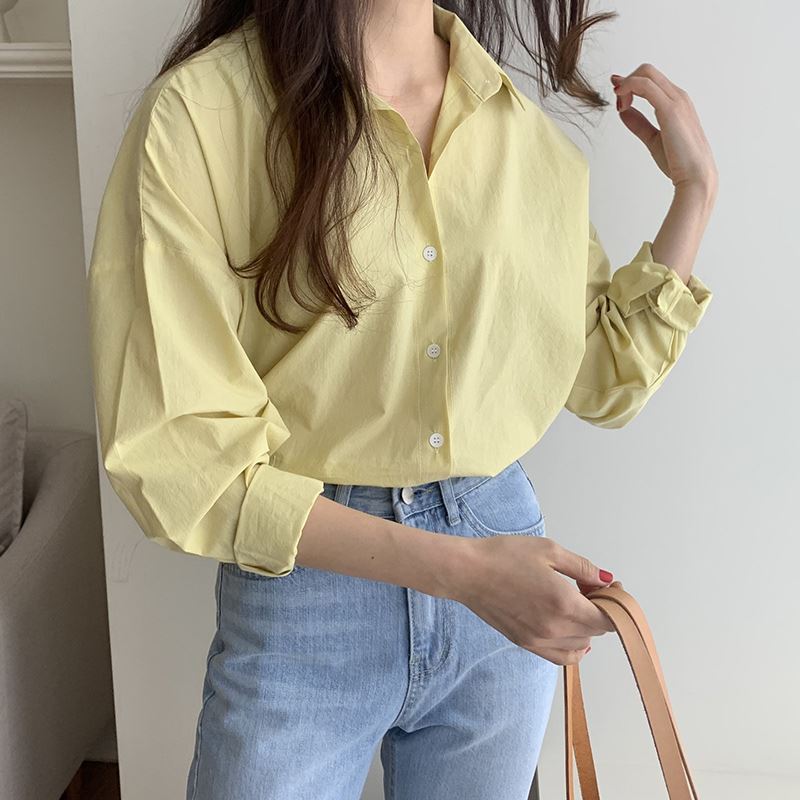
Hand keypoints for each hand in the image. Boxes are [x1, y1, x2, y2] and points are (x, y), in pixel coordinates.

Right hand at [448, 535, 616, 665]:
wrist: (467, 572)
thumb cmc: (504, 556)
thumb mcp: (549, 550)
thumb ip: (582, 568)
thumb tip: (606, 580)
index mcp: (564, 603)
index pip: (607, 619)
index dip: (614, 603)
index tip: (609, 587)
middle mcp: (555, 628)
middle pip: (596, 631)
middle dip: (599, 610)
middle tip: (587, 586)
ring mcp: (539, 640)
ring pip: (581, 645)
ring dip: (586, 627)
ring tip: (572, 603)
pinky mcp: (526, 643)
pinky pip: (561, 656)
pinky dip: (572, 646)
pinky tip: (567, 627)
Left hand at [611, 63, 718, 195]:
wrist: (695, 177)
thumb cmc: (679, 162)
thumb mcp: (653, 139)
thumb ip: (639, 124)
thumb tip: (624, 112)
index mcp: (677, 102)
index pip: (651, 80)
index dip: (630, 84)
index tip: (618, 98)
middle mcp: (678, 97)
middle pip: (647, 71)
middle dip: (626, 81)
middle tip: (616, 101)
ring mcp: (676, 100)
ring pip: (646, 73)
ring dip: (625, 85)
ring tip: (619, 105)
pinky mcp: (670, 109)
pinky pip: (645, 86)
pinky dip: (629, 88)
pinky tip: (621, 103)